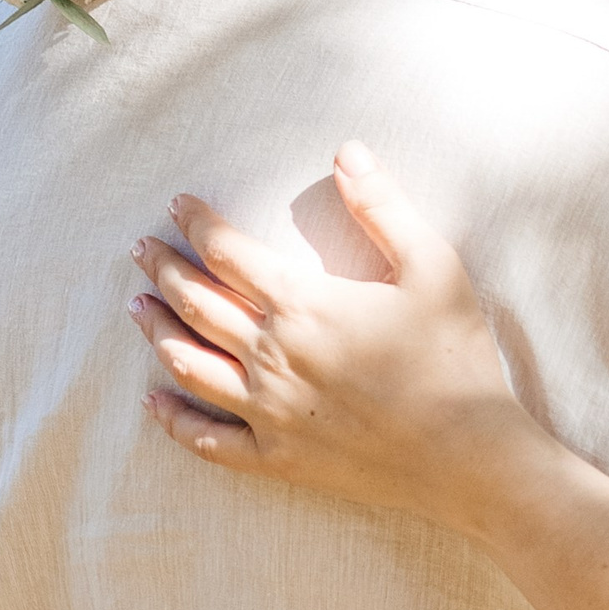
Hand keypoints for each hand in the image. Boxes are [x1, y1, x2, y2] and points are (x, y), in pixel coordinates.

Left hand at [130, 148, 531, 527]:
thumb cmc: (456, 357)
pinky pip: (208, 440)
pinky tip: (153, 401)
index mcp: (304, 306)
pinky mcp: (278, 459)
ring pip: (189, 365)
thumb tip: (347, 151)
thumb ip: (384, 207)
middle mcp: (272, 356)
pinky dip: (174, 419)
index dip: (197, 223)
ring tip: (137, 308)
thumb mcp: (433, 268)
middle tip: (141, 249)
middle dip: (163, 270)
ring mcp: (269, 412)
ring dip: (157, 331)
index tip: (177, 204)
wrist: (470, 455)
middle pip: (196, 303)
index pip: (227, 252)